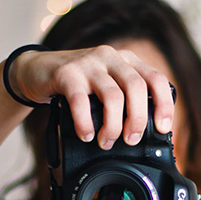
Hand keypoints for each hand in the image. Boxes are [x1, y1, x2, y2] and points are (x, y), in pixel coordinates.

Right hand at [10, 45, 173, 148]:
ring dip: (112, 126)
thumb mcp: (105, 88)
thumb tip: (141, 135)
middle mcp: (111, 58)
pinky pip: (81, 101)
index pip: (156, 79)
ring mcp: (89, 64)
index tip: (163, 128)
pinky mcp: (66, 73)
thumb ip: (124, 102)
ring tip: (106, 141)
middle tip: (131, 140)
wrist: (36, 71)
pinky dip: (85, 123)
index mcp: (127, 61)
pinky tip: (86, 134)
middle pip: (136, 88)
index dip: (164, 104)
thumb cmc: (77, 85)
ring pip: (113, 96)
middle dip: (137, 120)